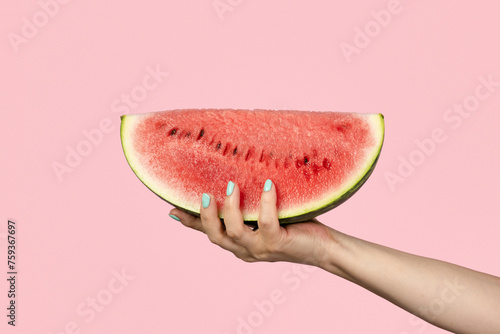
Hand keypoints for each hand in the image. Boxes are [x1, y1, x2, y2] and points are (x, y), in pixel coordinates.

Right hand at [169, 180, 335, 266]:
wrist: (324, 246)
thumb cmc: (294, 226)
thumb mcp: (264, 216)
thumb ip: (249, 208)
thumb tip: (233, 181)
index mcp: (240, 244)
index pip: (210, 233)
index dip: (190, 223)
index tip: (172, 208)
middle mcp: (246, 250)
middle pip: (216, 237)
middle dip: (206, 217)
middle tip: (205, 196)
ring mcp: (261, 249)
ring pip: (235, 232)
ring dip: (231, 209)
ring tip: (232, 187)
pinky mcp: (278, 243)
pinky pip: (265, 223)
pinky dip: (265, 203)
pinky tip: (267, 186)